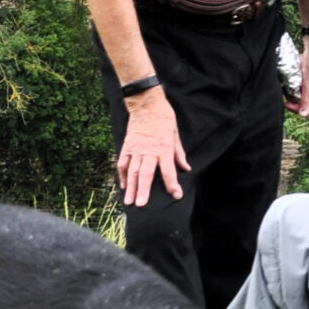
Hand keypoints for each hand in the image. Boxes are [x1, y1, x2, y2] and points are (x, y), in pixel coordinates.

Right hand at [116, 89, 189, 207]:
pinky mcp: (127, 146)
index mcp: (164, 148)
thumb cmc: (164, 118)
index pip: (169, 170)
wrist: (146, 103)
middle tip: (141, 205)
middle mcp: (149, 151)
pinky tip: (123, 186)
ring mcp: (136, 149)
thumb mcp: (176, 134)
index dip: (173, 184)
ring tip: (129, 202)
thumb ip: (179, 153)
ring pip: (132, 171)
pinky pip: (122, 163)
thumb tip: (186, 168)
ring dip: (131, 187)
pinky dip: (122, 175)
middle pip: (146, 174)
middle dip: (144, 191)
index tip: (176, 195)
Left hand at [292, 36, 308, 115]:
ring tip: (289, 88)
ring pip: (303, 97)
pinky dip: (297, 88)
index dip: (295, 108)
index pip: (307, 111)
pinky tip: (293, 82)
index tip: (285, 102)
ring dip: (295, 94)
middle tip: (286, 94)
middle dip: (295, 101)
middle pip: (305, 105)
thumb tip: (303, 114)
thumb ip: (307, 99)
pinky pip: (303, 90)